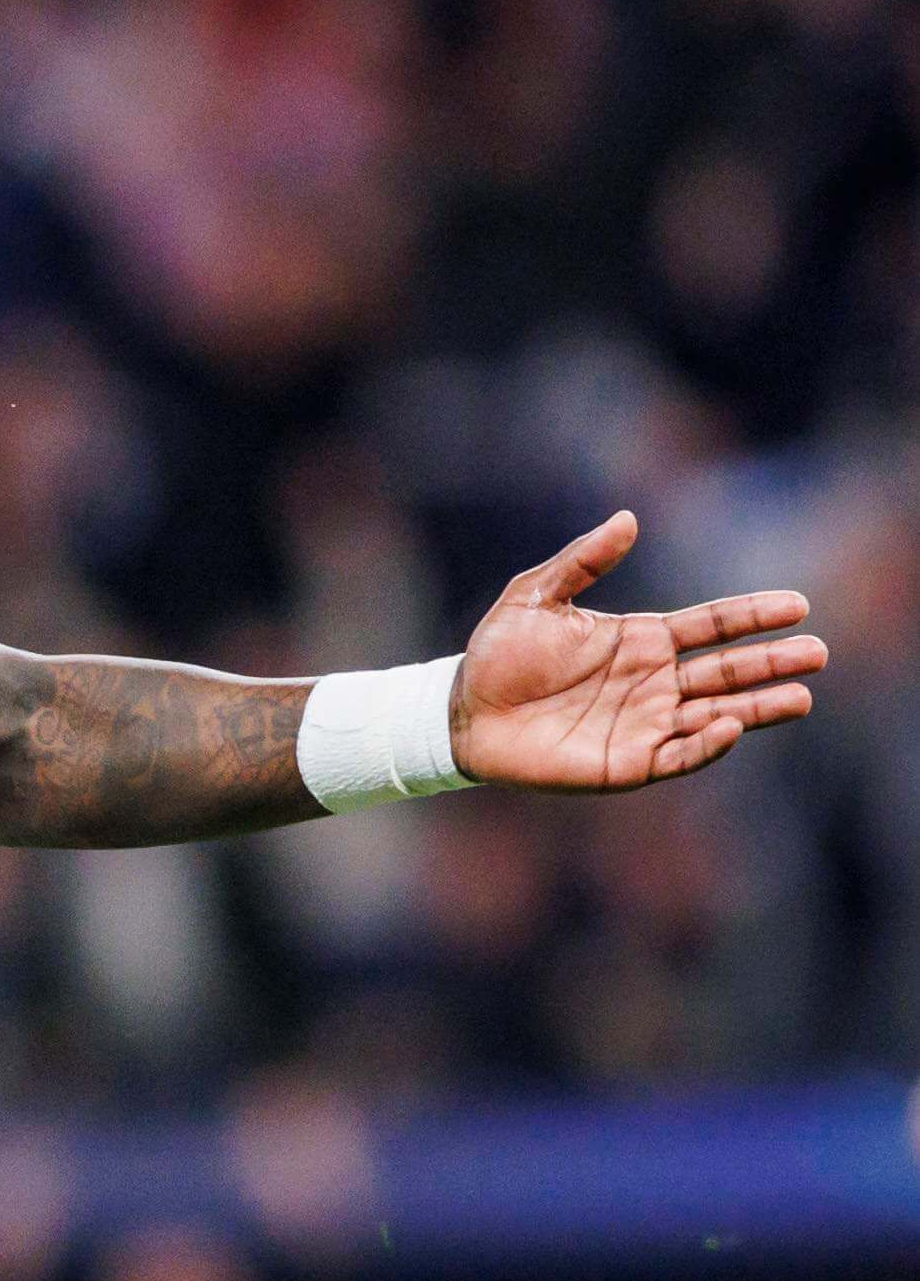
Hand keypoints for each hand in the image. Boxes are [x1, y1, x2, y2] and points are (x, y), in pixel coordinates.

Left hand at [453, 511, 825, 791]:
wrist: (461, 711)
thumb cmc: (497, 653)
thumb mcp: (536, 595)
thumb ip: (584, 561)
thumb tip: (628, 519)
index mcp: (642, 640)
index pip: (712, 625)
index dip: (754, 616)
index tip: (797, 605)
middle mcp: (654, 682)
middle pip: (728, 670)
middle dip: (772, 662)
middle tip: (818, 653)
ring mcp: (645, 722)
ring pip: (717, 714)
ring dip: (758, 708)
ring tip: (800, 697)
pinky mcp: (627, 762)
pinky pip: (678, 753)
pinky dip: (706, 743)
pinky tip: (729, 724)